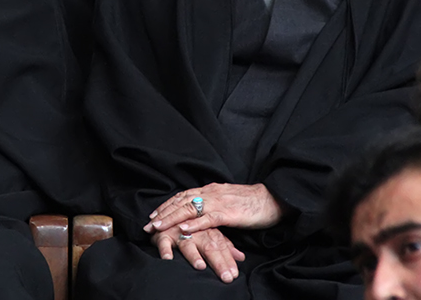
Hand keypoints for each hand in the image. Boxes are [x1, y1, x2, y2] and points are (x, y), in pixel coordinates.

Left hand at [144, 183, 281, 234]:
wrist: (273, 198)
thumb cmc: (251, 202)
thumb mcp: (227, 199)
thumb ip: (213, 203)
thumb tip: (200, 211)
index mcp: (211, 189)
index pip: (183, 196)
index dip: (167, 205)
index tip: (154, 214)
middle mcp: (211, 193)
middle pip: (181, 201)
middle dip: (163, 213)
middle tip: (148, 224)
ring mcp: (219, 202)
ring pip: (189, 209)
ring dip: (171, 218)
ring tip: (158, 226)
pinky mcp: (229, 213)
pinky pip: (208, 218)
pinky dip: (193, 224)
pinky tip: (183, 229)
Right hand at [152, 226, 244, 282]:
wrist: (170, 214)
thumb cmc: (193, 228)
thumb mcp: (211, 234)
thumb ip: (225, 246)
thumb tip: (241, 257)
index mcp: (209, 231)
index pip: (221, 248)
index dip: (228, 261)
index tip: (234, 275)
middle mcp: (196, 232)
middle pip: (209, 247)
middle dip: (218, 263)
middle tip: (226, 277)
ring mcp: (179, 232)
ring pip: (188, 244)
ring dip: (193, 255)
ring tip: (200, 266)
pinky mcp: (163, 234)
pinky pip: (164, 242)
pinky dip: (165, 249)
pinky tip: (168, 258)